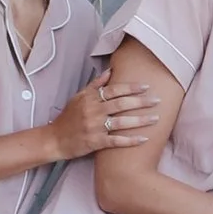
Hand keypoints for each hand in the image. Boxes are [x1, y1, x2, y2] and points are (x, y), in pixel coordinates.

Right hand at [48, 76, 163, 163]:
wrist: (54, 139)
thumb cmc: (68, 118)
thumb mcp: (78, 97)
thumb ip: (95, 85)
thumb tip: (110, 71)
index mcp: (90, 98)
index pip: (114, 90)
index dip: (131, 87)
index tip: (146, 86)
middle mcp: (93, 111)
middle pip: (121, 104)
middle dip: (141, 102)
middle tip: (157, 100)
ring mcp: (94, 127)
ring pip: (121, 122)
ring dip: (140, 120)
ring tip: (156, 118)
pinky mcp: (95, 142)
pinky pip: (116, 141)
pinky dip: (130, 140)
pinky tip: (144, 139)